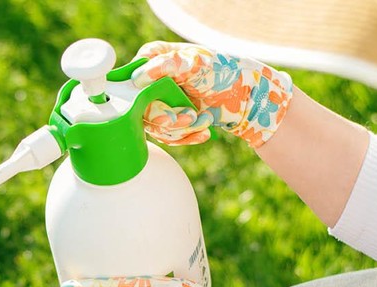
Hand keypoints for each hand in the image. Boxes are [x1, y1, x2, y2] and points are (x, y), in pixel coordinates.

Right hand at [131, 42, 293, 147]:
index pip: (130, 80)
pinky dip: (186, 137)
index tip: (160, 103)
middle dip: (167, 118)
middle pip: (140, 109)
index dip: (141, 97)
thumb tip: (138, 77)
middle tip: (189, 116)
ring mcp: (160, 101)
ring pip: (154, 127)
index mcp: (152, 59)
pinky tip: (203, 132)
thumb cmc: (223, 71)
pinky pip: (166, 137)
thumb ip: (166, 65)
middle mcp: (152, 80)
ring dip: (180, 129)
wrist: (246, 96)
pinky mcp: (169, 120)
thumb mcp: (195, 63)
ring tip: (202, 121)